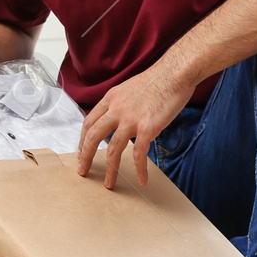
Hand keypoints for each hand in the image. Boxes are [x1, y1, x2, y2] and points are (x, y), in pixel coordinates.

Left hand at [75, 67, 192, 188]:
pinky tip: (142, 179)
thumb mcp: (129, 88)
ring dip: (110, 169)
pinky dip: (140, 169)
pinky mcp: (147, 128)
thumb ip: (121, 103)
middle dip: (85, 156)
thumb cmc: (158, 80)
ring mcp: (130, 119)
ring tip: (109, 183)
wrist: (174, 73)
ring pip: (112, 149)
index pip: (89, 122)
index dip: (83, 139)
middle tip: (82, 170)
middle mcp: (116, 109)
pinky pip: (139, 154)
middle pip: (92, 136)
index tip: (82, 151)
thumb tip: (119, 118)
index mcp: (110, 99)